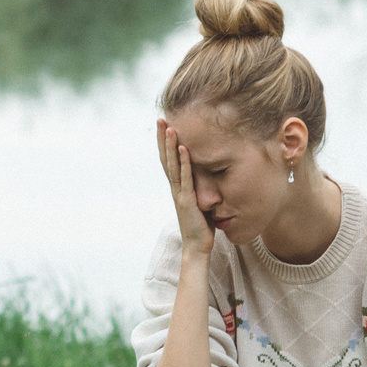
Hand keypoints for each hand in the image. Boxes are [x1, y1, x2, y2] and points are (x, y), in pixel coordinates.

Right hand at [155, 118, 213, 255]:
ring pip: (173, 165)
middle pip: (166, 159)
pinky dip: (184, 163)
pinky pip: (185, 178)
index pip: (168, 161)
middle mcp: (175, 188)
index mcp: (177, 188)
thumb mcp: (200, 203)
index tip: (164, 126)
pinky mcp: (187, 201)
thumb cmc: (200, 227)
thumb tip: (207, 179)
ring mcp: (179, 194)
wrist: (196, 247)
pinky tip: (183, 149)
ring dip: (170, 146)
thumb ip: (199, 190)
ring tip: (169, 128)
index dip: (164, 144)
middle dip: (162, 138)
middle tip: (160, 119)